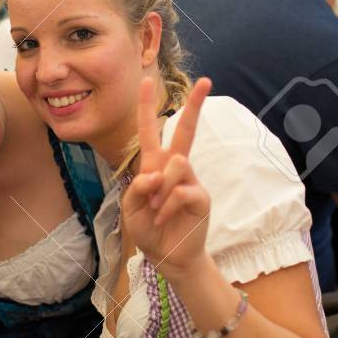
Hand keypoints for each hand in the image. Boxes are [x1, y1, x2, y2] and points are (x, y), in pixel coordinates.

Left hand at [120, 77, 211, 276]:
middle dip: (195, 105)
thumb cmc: (148, 229)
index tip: (147, 80)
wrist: (167, 256)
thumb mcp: (130, 208)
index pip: (151, 131)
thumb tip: (155, 175)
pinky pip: (180, 190)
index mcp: (154, 165)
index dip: (148, 106)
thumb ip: (137, 188)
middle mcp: (174, 167)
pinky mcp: (200, 197)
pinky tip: (163, 218)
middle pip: (185, 130)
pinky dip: (166, 206)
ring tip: (155, 209)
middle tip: (207, 81)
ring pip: (176, 164)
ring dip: (158, 190)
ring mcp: (190, 180)